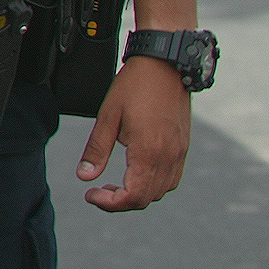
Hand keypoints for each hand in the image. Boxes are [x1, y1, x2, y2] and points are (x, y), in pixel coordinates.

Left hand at [77, 56, 192, 210]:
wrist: (164, 65)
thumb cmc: (134, 87)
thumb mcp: (107, 116)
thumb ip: (96, 149)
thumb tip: (84, 177)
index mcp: (148, 152)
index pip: (133, 196)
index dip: (110, 204)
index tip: (91, 195)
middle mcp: (168, 157)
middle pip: (147, 198)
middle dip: (120, 202)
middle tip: (99, 191)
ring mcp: (179, 153)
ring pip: (160, 191)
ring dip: (137, 194)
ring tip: (114, 184)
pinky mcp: (183, 146)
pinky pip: (171, 178)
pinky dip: (153, 184)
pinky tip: (135, 172)